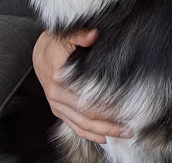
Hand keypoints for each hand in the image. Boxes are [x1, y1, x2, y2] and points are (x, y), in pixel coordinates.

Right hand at [32, 29, 131, 143]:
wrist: (40, 51)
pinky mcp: (58, 109)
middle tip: (131, 126)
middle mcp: (57, 94)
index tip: (126, 107)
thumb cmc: (56, 42)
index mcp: (59, 76)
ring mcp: (57, 104)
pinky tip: (105, 138)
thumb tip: (94, 34)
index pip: (87, 96)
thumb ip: (80, 34)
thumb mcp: (67, 34)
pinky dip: (89, 134)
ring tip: (124, 133)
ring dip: (103, 131)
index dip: (107, 104)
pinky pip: (74, 126)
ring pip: (81, 124)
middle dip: (110, 123)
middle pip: (87, 114)